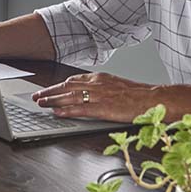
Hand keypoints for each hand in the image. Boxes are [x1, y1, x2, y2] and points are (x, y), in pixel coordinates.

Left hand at [31, 72, 155, 122]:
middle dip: (50, 92)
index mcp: (100, 78)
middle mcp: (96, 84)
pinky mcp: (102, 108)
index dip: (58, 85)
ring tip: (41, 104)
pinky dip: (66, 111)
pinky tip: (57, 113)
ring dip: (53, 101)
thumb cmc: (139, 94)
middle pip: (66, 87)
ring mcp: (98, 96)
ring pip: (69, 97)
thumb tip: (88, 92)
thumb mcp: (117, 85)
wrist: (153, 99)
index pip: (72, 80)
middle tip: (37, 96)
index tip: (48, 89)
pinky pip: (79, 109)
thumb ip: (101, 87)